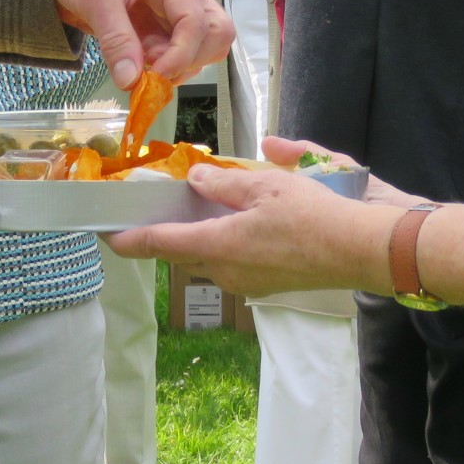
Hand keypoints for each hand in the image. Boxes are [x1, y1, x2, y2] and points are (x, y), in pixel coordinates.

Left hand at [51, 0, 233, 89]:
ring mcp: (176, 11)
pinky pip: (182, 55)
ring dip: (180, 67)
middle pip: (217, 33)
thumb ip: (115, 39)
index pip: (197, 20)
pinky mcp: (165, 28)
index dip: (182, 54)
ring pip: (206, 47)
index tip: (155, 75)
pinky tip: (140, 66)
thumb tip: (131, 81)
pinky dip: (168, 69)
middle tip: (156, 71)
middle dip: (192, 60)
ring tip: (142, 66)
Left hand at [109, 140, 402, 294]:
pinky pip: (228, 264)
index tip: (104, 235)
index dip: (127, 240)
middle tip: (150, 211)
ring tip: (193, 211)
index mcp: (219, 245)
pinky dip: (219, 245)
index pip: (159, 244)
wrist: (359, 251)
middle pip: (179, 253)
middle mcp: (225, 271)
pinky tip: (231, 225)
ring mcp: (244, 283)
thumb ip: (223, 184)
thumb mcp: (265, 185)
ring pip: (205, 259)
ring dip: (194, 239)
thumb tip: (193, 178)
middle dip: (161, 236)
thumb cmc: (314, 214)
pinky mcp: (263, 285)